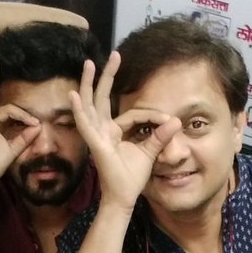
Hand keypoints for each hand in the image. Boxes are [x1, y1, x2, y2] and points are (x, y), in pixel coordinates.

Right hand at [70, 52, 181, 213]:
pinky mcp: (95, 144)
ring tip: (89, 64)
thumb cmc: (132, 178)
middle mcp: (103, 130)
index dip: (152, 116)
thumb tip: (176, 121)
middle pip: (102, 98)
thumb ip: (160, 136)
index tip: (169, 122)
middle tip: (114, 55)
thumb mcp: (149, 152)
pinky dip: (79, 110)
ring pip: (91, 104)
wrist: (123, 197)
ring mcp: (97, 135)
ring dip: (89, 84)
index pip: (133, 114)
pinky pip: (85, 124)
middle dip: (107, 76)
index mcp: (114, 131)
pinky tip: (75, 95)